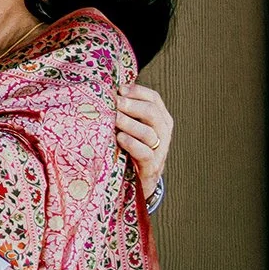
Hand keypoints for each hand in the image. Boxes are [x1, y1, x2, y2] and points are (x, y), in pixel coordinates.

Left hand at [115, 83, 172, 202]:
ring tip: (114, 119)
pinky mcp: (151, 167)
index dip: (137, 91)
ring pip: (149, 132)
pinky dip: (132, 144)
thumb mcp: (130, 126)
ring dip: (129, 123)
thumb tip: (105, 89)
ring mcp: (159, 151)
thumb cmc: (131, 147)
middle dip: (132, 105)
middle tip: (115, 103)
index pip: (154, 99)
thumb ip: (124, 110)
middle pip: (152, 113)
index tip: (119, 89)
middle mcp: (163, 133)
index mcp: (160, 119)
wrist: (138, 180)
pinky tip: (120, 138)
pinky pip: (145, 153)